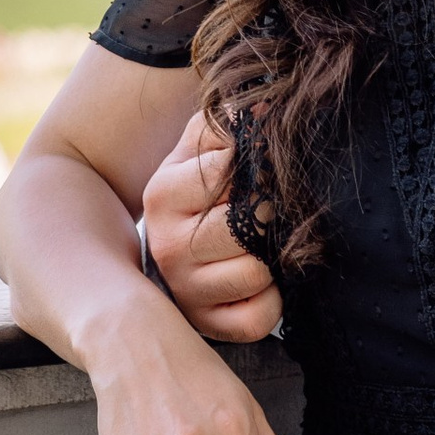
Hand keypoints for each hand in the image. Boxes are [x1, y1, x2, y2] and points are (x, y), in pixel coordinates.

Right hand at [142, 113, 283, 341]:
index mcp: (163, 195)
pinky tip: (260, 284)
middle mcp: (168, 247)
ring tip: (258, 246)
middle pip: (246, 228)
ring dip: (271, 258)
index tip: (257, 172)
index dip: (256, 168)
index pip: (227, 172)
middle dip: (267, 215)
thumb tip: (263, 108)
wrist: (172, 249)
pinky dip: (272, 301)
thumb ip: (223, 125)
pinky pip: (260, 318)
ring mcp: (187, 292)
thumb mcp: (198, 150)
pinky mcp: (210, 326)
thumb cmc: (196, 193)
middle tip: (264, 212)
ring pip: (257, 272)